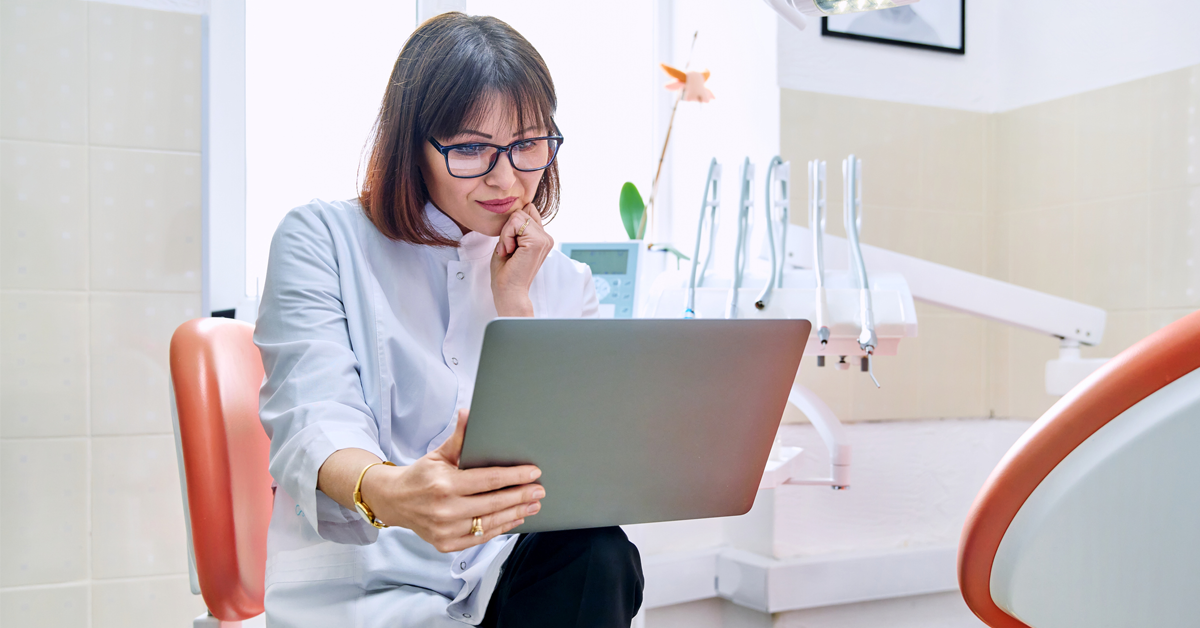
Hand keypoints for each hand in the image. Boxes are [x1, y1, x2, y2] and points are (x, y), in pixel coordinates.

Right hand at [361, 409, 543, 552]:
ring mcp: (446, 530)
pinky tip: (515, 518)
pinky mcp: (446, 544)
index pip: (488, 480)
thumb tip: (468, 412)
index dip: (514, 476)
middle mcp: (445, 510)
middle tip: (540, 490)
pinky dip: (500, 528)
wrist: (394, 501)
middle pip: (494, 504)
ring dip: (516, 514)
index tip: (533, 473)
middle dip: (521, 496)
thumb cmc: (420, 475)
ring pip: (490, 523)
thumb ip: (459, 437)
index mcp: (445, 485)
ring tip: (533, 505)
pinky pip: (480, 538)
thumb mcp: (439, 454)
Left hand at [490, 204, 552, 316]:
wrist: (509, 292)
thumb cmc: (506, 272)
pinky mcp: (538, 241)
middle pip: (521, 212)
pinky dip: (506, 236)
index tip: (510, 246)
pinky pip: (515, 222)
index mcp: (542, 237)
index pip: (527, 212)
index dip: (512, 225)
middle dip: (508, 230)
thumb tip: (526, 205)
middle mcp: (546, 237)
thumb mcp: (511, 242)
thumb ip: (517, 226)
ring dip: (506, 234)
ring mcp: (545, 239)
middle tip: (508, 250)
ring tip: (509, 252)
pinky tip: (510, 251)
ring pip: (517, 216)